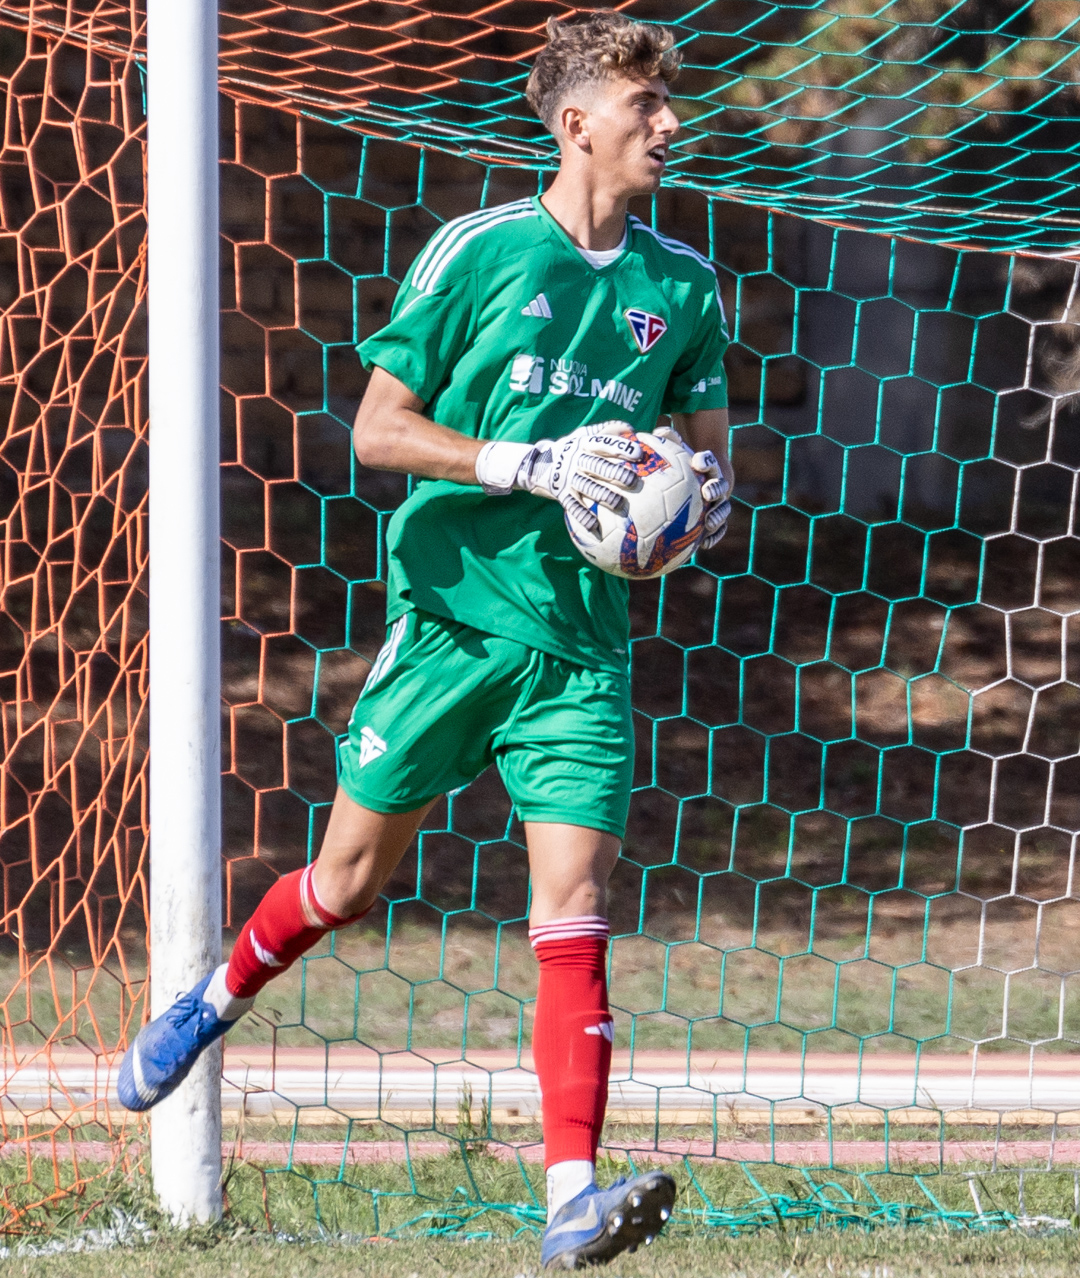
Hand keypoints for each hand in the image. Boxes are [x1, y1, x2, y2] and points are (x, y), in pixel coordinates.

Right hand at [475, 422, 641, 534]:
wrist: (538, 464)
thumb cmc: (572, 448)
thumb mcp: (583, 435)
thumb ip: (606, 431)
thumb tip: (631, 428)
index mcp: (584, 444)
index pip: (604, 443)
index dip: (621, 448)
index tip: (640, 455)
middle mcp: (577, 460)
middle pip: (598, 466)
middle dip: (616, 473)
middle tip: (634, 481)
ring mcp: (568, 478)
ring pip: (588, 487)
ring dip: (604, 496)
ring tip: (620, 505)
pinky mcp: (561, 494)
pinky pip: (573, 506)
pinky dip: (583, 517)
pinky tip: (595, 528)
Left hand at [654, 423, 731, 548]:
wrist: (699, 482)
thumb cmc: (681, 467)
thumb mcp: (674, 454)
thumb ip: (668, 443)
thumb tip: (657, 431)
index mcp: (707, 468)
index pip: (709, 461)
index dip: (706, 461)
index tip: (698, 462)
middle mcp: (716, 485)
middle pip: (720, 486)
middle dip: (716, 489)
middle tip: (707, 493)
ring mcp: (718, 504)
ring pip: (722, 510)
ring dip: (718, 516)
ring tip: (709, 522)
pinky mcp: (717, 520)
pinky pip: (719, 530)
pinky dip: (714, 537)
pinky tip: (705, 545)